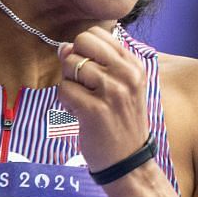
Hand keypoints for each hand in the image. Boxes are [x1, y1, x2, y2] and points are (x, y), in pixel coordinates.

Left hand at [57, 26, 148, 175]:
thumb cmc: (121, 122)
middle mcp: (126, 74)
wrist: (129, 162)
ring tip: (84, 102)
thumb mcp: (120, 87)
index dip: (84, 50)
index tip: (92, 72)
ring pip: (70, 65)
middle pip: (81, 43)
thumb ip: (94, 63)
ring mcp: (111, 92)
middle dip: (74, 62)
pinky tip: (79, 114)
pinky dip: (65, 102)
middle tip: (84, 86)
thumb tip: (63, 48)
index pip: (96, 34)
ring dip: (70, 85)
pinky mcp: (94, 110)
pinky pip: (64, 89)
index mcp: (134, 65)